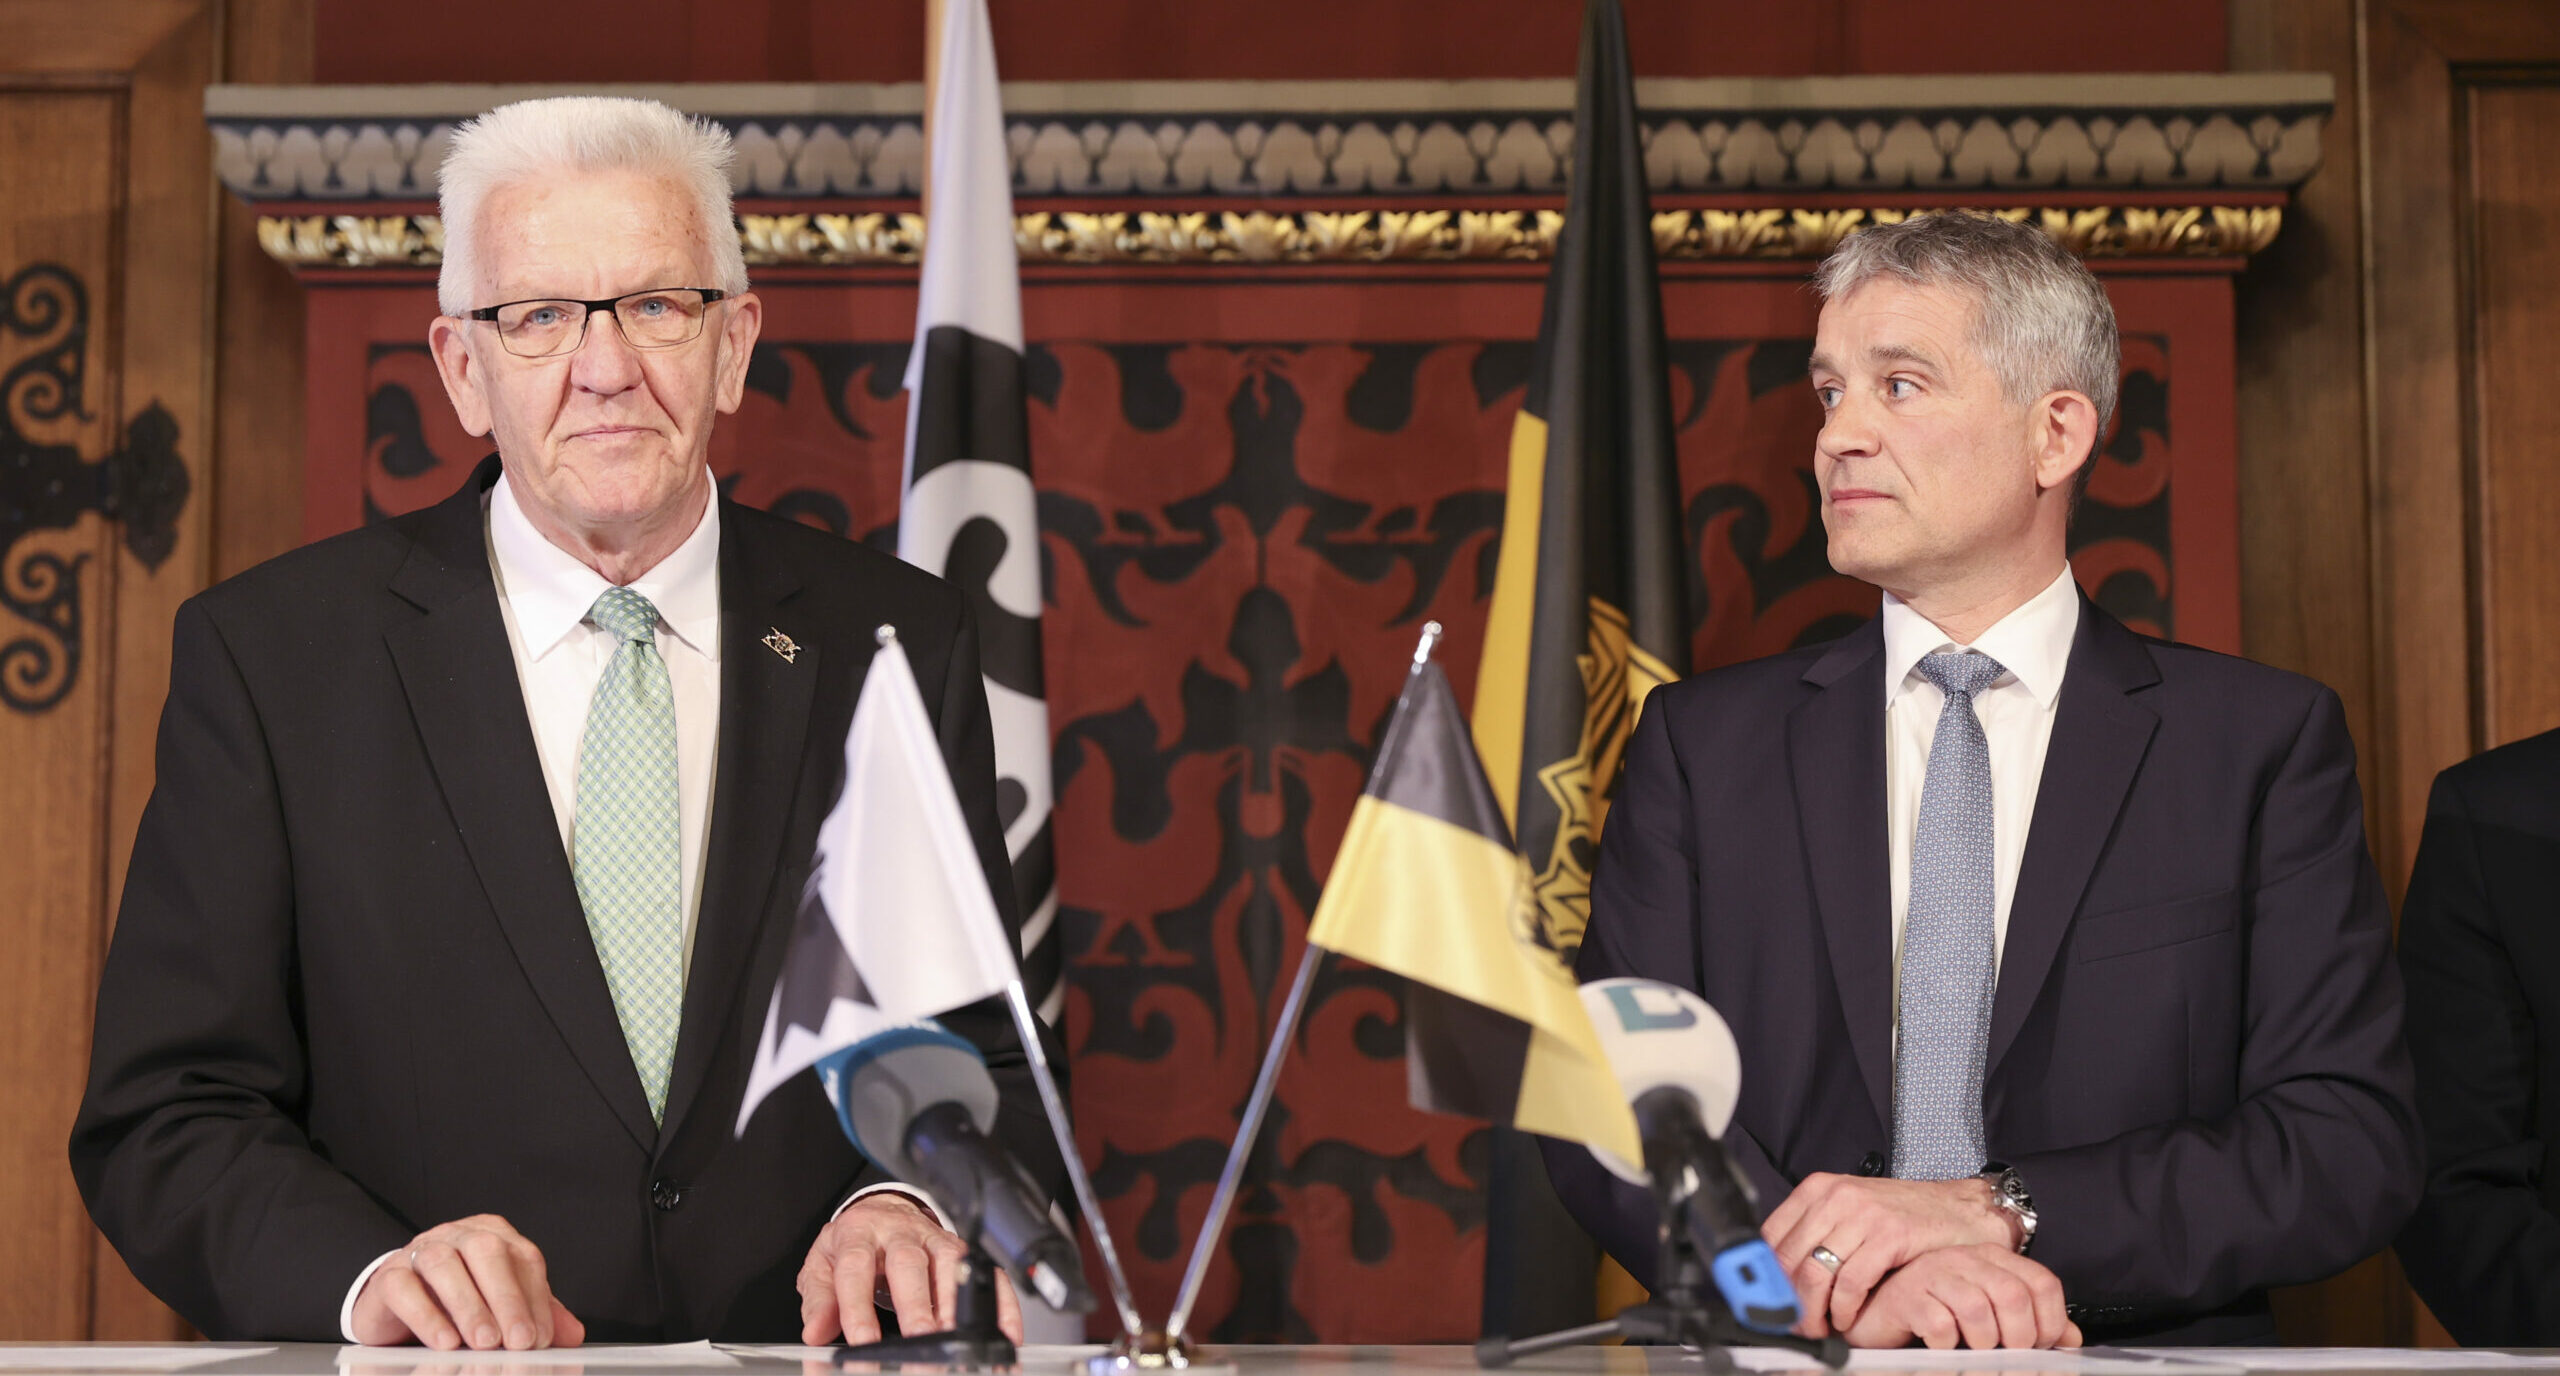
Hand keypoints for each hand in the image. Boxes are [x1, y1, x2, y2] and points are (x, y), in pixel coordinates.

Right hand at [349, 1214, 583, 1349]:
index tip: (541, 1337)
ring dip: (468, 1306)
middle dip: (506, 1299)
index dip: (535, 1298)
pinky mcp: (387, 1277)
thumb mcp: (500, 1306)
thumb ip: (536, 1315)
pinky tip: (445, 1341)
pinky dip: (426, 1315)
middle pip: (486, 1252)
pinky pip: (404, 1288)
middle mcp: (458, 1235)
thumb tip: (574, 1334)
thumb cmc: (456, 1301)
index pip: (522, 1258)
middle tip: (518, 1341)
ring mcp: (419, 1251)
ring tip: (484, 1342)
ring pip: (444, 1265)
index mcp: (493, 1236)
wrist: (394, 1303)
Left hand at [798, 1192, 1021, 1345]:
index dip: (858, 1305)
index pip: (855, 1267)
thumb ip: (819, 1299)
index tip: (862, 1340)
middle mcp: (900, 1232)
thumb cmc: (854, 1243)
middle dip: (917, 1303)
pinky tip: (1003, 1329)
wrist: (882, 1212)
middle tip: (920, 1336)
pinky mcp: (961, 1250)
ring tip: (955, 1336)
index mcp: (859, 1232)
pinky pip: (984, 1272)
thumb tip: (816, 1331)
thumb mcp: (823, 1266)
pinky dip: (998, 1302)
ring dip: (955, 1303)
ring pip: (950, 1263)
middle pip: (908, 1262)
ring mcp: (934, 1238)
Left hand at [1762, 1172, 2016, 1334]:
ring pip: (1815, 1273)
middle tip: (1795, 1326)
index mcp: (1818, 1189)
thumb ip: (1818, 1236)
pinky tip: (1848, 1319)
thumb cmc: (1906, 1217)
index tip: (1769, 1303)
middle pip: (1788, 1259)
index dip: (1764, 1276)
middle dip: (1788, 1301)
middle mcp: (1836, 1196)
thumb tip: (1778, 1276)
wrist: (1964, 1210)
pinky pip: (1851, 1282)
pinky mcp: (1889, 1234)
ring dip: (1813, 1311)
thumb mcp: (1851, 1215)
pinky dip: (1844, 1308)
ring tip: (1820, 1328)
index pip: (1770, 1236)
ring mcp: (1863, 1213)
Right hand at [1840, 1244, 2079, 1348]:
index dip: (2050, 1322)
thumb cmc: (1936, 1315)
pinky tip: (1942, 1348)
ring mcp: (1933, 1273)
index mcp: (1991, 1258)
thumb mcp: (1990, 1317)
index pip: (2041, 1283)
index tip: (2039, 1347)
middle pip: (2013, 1297)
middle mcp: (1965, 1258)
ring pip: (1979, 1312)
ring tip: (1971, 1353)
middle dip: (2018, 1340)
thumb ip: (2030, 1324)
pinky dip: (1948, 1347)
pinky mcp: (1906, 1296)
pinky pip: (1942, 1327)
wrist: (1877, 1316)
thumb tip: (2071, 1338)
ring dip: (1982, 1346)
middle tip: (2008, 1358)